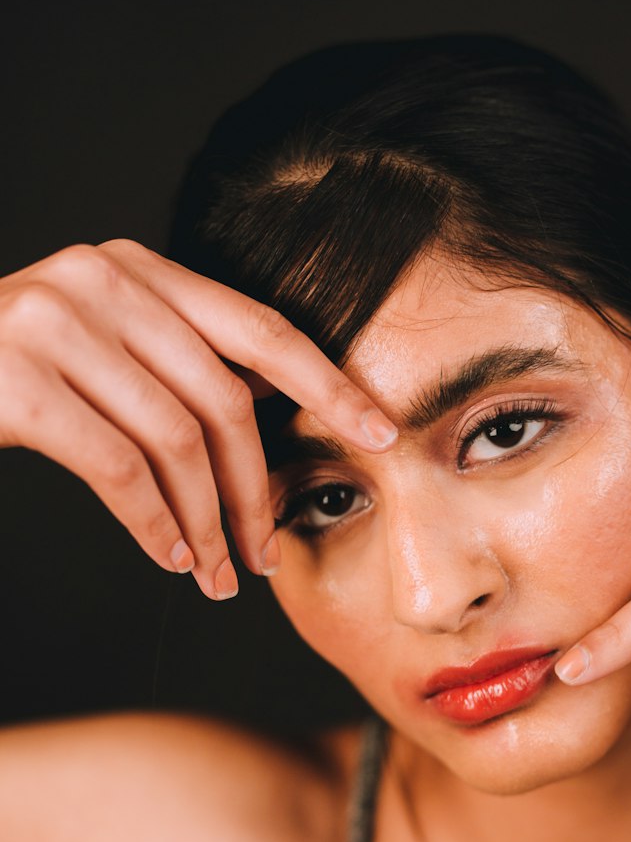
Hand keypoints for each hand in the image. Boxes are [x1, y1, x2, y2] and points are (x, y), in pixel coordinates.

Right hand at [0, 240, 397, 600]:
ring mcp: (52, 324)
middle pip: (223, 400)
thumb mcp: (103, 344)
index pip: (258, 326)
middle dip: (256, 489)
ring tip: (218, 574)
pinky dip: (153, 523)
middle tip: (265, 555)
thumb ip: (176, 360)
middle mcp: (101, 280)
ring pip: (174, 442)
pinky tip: (170, 557)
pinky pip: (116, 469)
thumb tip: (270, 409)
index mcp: (138, 268)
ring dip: (209, 522)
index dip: (327, 382)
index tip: (381, 431)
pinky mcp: (15, 381)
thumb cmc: (12, 370)